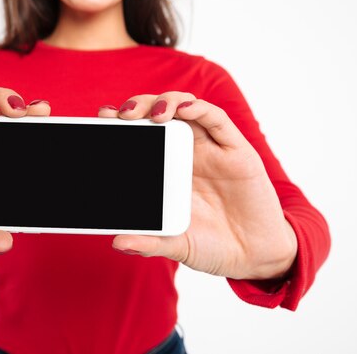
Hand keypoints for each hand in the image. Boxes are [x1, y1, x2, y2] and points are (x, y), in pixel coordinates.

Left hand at [98, 93, 296, 279]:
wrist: (254, 256)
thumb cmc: (212, 245)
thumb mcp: (176, 245)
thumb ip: (149, 243)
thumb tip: (118, 242)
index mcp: (165, 169)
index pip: (140, 135)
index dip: (121, 122)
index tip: (101, 117)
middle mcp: (185, 152)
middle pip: (158, 114)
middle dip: (138, 107)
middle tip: (121, 116)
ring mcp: (210, 149)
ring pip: (186, 108)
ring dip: (166, 102)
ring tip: (152, 113)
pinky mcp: (236, 150)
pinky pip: (217, 120)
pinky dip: (200, 109)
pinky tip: (184, 110)